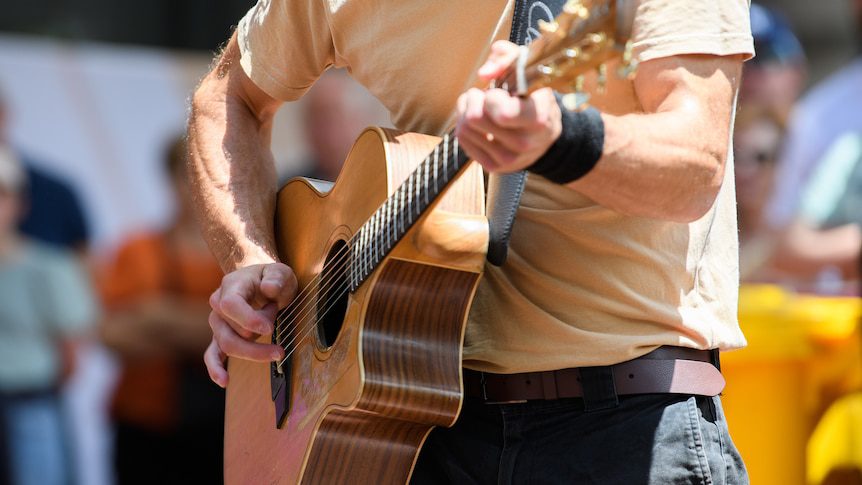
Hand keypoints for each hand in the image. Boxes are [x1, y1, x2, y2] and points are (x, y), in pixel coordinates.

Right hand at [204, 263, 297, 386]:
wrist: (262, 282)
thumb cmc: (271, 278)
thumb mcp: (280, 272)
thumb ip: (276, 278)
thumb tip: (268, 289)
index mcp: (231, 285)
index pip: (231, 305)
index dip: (248, 318)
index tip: (268, 328)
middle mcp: (218, 304)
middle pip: (231, 331)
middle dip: (257, 339)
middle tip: (281, 347)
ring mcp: (218, 322)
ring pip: (227, 345)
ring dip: (253, 351)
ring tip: (277, 353)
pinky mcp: (220, 336)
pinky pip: (212, 354)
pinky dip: (216, 368)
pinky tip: (223, 381)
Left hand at [455, 40, 561, 172]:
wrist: (546, 134)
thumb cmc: (534, 95)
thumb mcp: (528, 68)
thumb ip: (506, 58)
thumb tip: (484, 74)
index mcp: (538, 118)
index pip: (502, 112)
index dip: (491, 97)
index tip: (497, 91)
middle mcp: (524, 143)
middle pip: (475, 118)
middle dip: (473, 99)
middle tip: (481, 94)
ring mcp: (509, 158)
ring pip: (465, 129)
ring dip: (465, 110)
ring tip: (478, 104)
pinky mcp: (494, 166)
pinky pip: (462, 141)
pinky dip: (463, 125)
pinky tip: (476, 120)